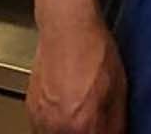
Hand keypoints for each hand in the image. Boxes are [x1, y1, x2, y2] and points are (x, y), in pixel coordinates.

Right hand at [26, 16, 126, 133]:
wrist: (67, 27)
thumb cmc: (93, 50)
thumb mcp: (119, 88)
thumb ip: (116, 121)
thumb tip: (117, 133)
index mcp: (84, 125)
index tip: (107, 129)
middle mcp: (60, 128)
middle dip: (88, 132)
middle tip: (94, 119)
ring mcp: (42, 121)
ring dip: (71, 131)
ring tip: (79, 112)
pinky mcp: (31, 112)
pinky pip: (45, 129)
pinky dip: (56, 124)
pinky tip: (66, 108)